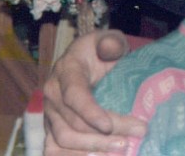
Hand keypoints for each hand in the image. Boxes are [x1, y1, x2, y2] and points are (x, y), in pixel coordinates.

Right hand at [42, 30, 146, 153]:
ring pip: (63, 139)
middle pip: (72, 122)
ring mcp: (49, 113)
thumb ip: (111, 42)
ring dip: (92, 148)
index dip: (90, 113)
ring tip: (121, 148)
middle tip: (135, 135)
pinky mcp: (51, 128)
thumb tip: (111, 47)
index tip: (110, 126)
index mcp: (66, 70)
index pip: (74, 96)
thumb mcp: (109, 40)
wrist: (86, 58)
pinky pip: (54, 149)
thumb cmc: (101, 50)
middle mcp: (52, 94)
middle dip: (103, 134)